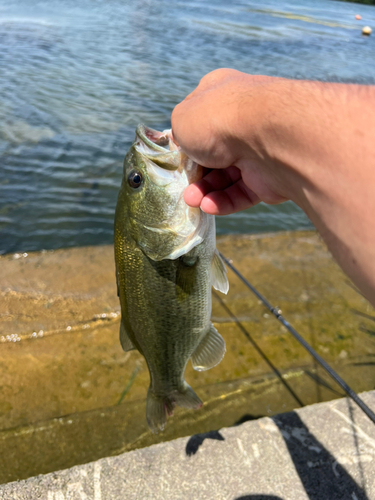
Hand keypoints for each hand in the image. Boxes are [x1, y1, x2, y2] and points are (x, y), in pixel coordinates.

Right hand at [172, 69, 287, 214]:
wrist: (268, 136)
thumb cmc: (218, 119)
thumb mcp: (182, 119)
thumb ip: (179, 132)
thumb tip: (186, 146)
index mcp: (222, 95)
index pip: (200, 117)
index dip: (186, 138)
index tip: (176, 155)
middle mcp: (242, 119)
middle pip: (212, 151)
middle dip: (195, 172)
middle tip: (183, 186)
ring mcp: (257, 148)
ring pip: (226, 175)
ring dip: (205, 190)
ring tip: (192, 200)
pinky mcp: (268, 176)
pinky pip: (242, 192)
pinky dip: (224, 201)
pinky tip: (209, 206)